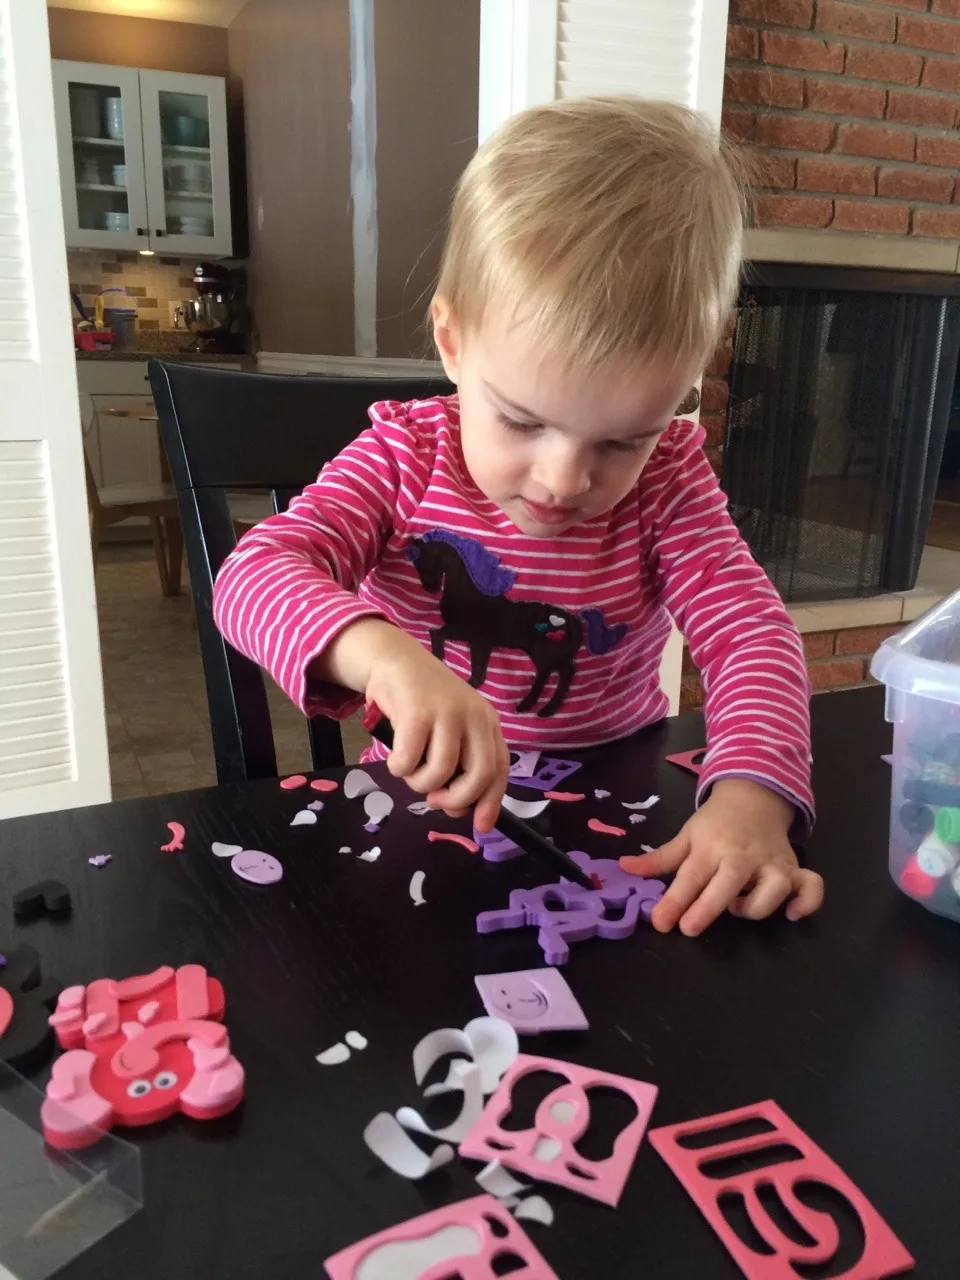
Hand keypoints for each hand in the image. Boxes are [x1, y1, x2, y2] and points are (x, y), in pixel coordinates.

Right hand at [320, 618, 509, 829]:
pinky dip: (398, 768)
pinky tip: (395, 757)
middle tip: (434, 800)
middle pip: (479, 774)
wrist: (395, 660)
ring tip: (409, 770)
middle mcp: (474, 716)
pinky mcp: (417, 711)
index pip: (499, 768)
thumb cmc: (423, 703)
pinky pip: (409, 760)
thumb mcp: (449, 732)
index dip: (492, 801)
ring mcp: (447, 712)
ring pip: (440, 771)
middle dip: (456, 799)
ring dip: (419, 783)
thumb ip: (457, 767)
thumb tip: (456, 810)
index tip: (481, 826)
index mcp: (486, 722)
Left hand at [619, 778, 822, 935]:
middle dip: (708, 906)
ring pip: (773, 888)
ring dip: (756, 906)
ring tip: (738, 909)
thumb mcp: (686, 835)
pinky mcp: (795, 869)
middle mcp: (742, 856)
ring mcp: (772, 863)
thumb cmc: (715, 824)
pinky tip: (791, 914)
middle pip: (728, 882)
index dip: (674, 900)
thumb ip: (659, 859)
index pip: (690, 876)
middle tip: (689, 928)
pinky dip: (807, 902)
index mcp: (711, 847)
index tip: (660, 922)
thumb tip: (623, 867)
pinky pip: (811, 886)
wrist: (754, 798)